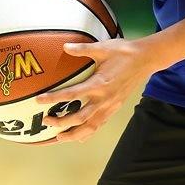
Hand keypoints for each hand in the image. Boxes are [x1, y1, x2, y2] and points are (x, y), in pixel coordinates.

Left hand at [35, 37, 154, 143]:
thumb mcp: (103, 48)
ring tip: (58, 137)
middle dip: (61, 123)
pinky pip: (99, 125)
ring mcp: (110, 106)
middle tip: (46, 121)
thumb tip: (65, 46)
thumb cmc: (124, 52)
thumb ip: (83, 49)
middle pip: (79, 118)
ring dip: (73, 134)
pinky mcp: (115, 108)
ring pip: (90, 127)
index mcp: (99, 84)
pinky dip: (87, 133)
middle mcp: (104, 99)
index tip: (39, 101)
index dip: (54, 99)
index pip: (72, 95)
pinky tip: (78, 136)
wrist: (146, 60)